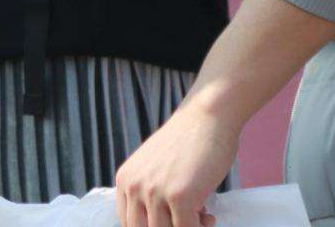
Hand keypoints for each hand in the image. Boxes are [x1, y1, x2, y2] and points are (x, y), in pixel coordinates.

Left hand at [116, 100, 237, 226]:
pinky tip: (210, 216)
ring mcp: (154, 192)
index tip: (171, 221)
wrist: (206, 118)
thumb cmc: (188, 143)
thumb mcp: (154, 167)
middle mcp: (133, 186)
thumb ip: (148, 192)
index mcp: (124, 180)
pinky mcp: (179, 197)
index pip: (128, 223)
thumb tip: (160, 222)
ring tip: (202, 217)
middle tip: (189, 220)